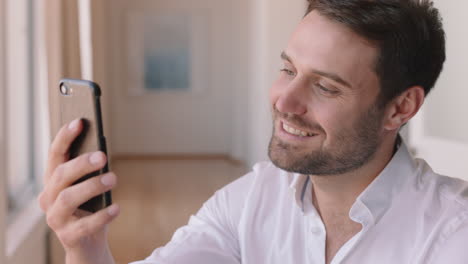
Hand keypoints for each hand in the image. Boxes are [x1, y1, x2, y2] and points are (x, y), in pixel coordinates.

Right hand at [38, 119, 118, 263]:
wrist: (88, 245)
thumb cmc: (90, 209)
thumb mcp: (90, 187)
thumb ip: (91, 171)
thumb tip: (101, 150)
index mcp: (54, 180)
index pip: (55, 155)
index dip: (65, 138)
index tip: (79, 122)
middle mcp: (49, 197)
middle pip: (60, 175)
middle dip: (81, 163)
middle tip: (102, 156)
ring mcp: (56, 218)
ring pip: (68, 198)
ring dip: (91, 186)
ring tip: (113, 179)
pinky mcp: (68, 236)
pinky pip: (84, 225)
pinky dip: (102, 216)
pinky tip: (117, 208)